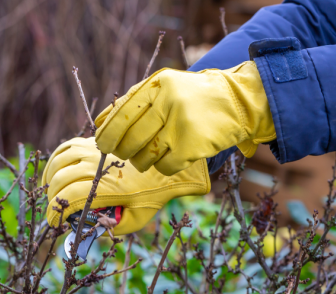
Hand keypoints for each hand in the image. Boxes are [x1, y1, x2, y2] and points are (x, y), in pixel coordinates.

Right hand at [42, 137, 209, 234]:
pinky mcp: (95, 141)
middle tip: (56, 210)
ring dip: (50, 178)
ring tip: (52, 192)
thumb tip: (86, 231)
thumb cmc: (152, 197)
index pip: (68, 199)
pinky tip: (57, 172)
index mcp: (106, 188)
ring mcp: (95, 151)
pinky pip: (66, 147)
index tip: (54, 223)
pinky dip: (56, 160)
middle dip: (51, 198)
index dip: (54, 213)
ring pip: (58, 162)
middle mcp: (97, 167)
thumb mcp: (134, 221)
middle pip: (59, 180)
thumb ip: (110, 228)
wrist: (167, 169)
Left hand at [94, 61, 274, 175]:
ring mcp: (181, 125)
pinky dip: (162, 167)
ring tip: (149, 155)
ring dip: (142, 161)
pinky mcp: (193, 145)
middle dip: (122, 151)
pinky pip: (164, 167)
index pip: (121, 113)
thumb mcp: (163, 87)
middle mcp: (168, 102)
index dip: (108, 133)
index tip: (102, 144)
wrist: (237, 101)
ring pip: (145, 156)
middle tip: (123, 154)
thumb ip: (132, 101)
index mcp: (157, 85)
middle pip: (130, 139)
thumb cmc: (192, 97)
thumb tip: (98, 123)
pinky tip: (169, 158)